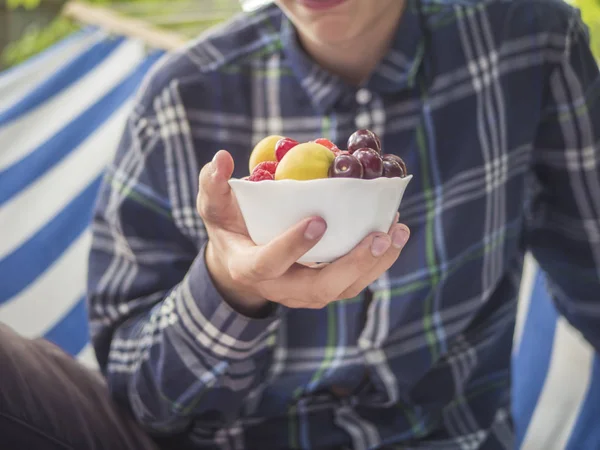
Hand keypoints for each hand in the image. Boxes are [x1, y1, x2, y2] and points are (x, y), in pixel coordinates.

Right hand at [197, 150, 409, 315]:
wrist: (242, 260)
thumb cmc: (229, 227)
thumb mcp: (214, 206)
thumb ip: (213, 185)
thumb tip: (221, 158)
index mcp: (249, 267)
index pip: (269, 263)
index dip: (292, 246)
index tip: (318, 221)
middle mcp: (280, 288)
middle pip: (319, 288)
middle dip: (352, 264)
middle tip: (379, 235)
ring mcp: (305, 293)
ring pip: (344, 289)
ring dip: (375, 263)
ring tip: (398, 231)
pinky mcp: (325, 288)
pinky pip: (354, 281)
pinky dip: (377, 261)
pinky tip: (394, 232)